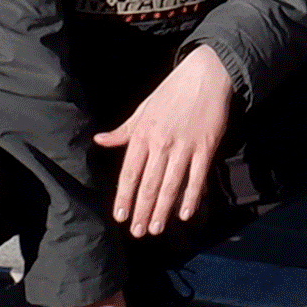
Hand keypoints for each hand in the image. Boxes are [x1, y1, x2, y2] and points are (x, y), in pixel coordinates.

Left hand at [91, 45, 236, 238]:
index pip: (129, 172)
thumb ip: (124, 130)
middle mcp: (161, 143)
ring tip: (156, 229)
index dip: (124, 197)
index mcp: (143, 133)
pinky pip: (197, 178)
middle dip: (142, 211)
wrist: (207, 74)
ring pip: (170, 185)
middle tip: (138, 232)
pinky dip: (191, 197)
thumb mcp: (143, 108)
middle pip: (148, 184)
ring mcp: (184, 147)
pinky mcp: (206, 148)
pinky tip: (185, 214)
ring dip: (162, 210)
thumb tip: (100, 141)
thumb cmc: (172, 91)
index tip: (120, 217)